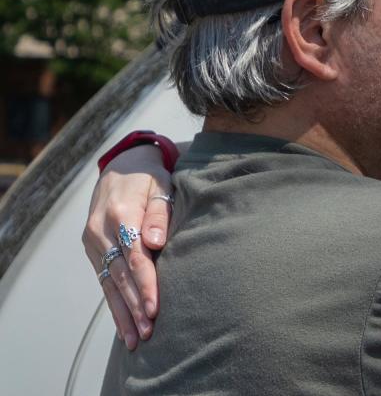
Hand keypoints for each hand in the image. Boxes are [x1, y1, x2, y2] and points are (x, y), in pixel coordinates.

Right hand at [82, 144, 172, 349]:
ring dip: (123, 313)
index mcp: (120, 214)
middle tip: (149, 332)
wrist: (121, 168)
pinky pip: (104, 282)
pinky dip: (114, 305)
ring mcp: (93, 242)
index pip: (134, 257)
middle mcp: (101, 231)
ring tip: (137, 340)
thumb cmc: (149, 178)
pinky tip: (124, 328)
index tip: (156, 307)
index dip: (146, 283)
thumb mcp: (161, 185)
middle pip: (121, 275)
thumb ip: (160, 213)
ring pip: (110, 283)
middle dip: (135, 306)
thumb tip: (155, 242)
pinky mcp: (93, 250)